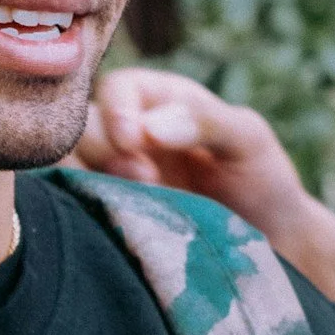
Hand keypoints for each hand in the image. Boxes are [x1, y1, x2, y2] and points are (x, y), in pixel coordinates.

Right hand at [76, 68, 334, 333]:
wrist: (271, 246)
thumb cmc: (263, 181)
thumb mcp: (248, 140)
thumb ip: (205, 121)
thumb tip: (148, 128)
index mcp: (158, 102)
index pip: (117, 88)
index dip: (117, 111)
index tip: (134, 143)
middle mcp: (127, 137)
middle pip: (80, 127)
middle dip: (101, 151)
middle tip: (144, 182)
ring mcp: (111, 179)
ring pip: (63, 168)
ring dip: (85, 184)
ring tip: (131, 208)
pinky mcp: (105, 219)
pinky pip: (72, 211)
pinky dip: (81, 216)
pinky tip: (115, 229)